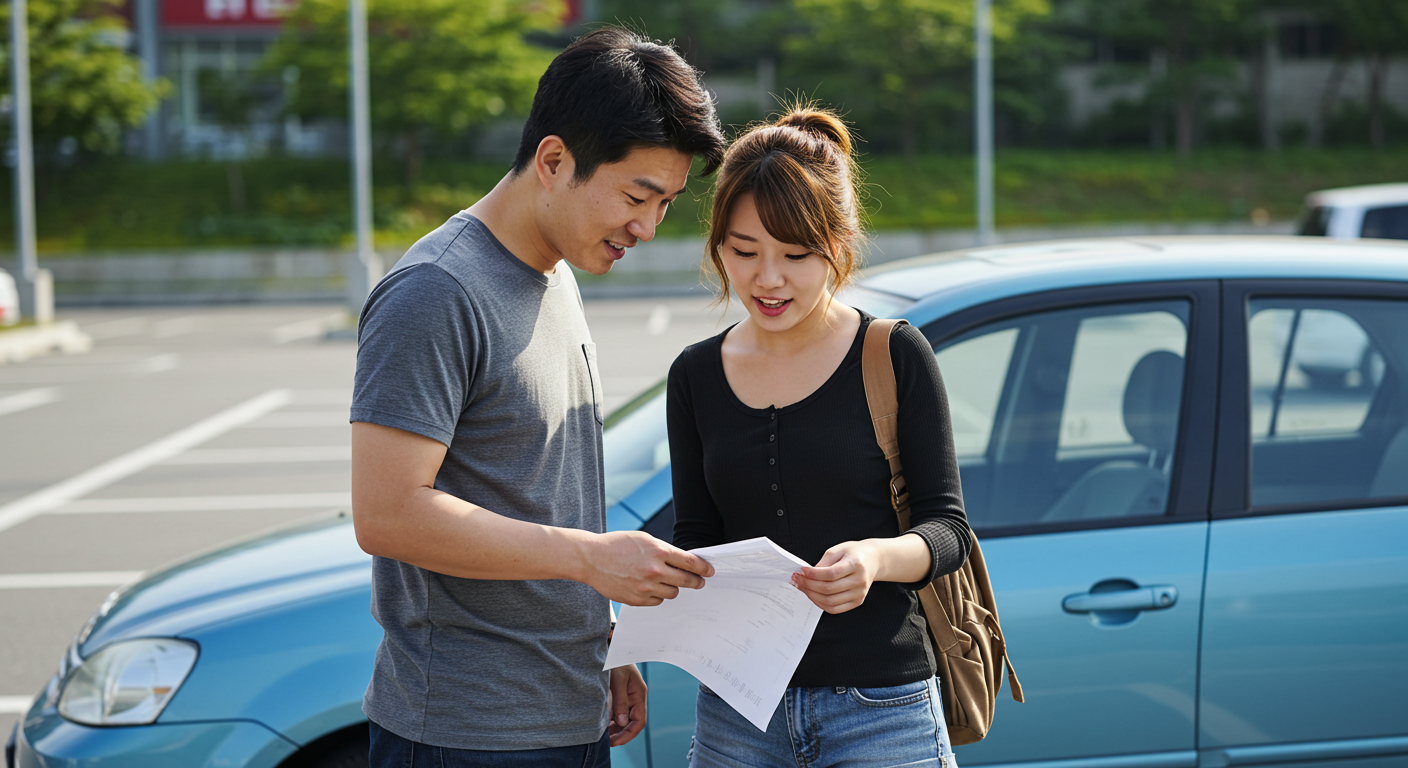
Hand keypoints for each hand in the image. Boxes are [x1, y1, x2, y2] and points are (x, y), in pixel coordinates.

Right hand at [584, 531, 714, 605]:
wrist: (591, 558)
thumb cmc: (617, 545)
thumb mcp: (644, 539)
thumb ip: (664, 550)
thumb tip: (684, 562)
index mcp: (658, 551)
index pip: (690, 563)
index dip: (703, 568)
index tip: (710, 571)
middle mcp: (654, 570)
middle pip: (686, 581)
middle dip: (696, 581)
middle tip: (699, 582)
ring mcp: (645, 587)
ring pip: (673, 593)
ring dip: (673, 587)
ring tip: (664, 580)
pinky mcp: (636, 599)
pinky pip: (657, 601)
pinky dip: (657, 594)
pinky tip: (649, 586)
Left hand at [607, 664, 647, 745]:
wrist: (611, 648)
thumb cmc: (616, 660)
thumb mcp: (618, 680)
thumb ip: (620, 701)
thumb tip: (622, 722)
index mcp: (639, 695)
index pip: (639, 721)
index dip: (628, 734)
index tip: (616, 742)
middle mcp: (635, 698)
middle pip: (631, 723)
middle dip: (621, 734)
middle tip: (607, 743)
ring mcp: (627, 698)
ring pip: (623, 720)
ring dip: (615, 729)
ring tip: (603, 737)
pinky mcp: (618, 696)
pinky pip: (616, 713)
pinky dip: (610, 721)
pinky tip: (602, 726)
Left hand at [792, 541, 879, 613]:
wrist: (873, 560)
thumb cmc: (854, 553)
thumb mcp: (838, 550)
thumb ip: (823, 563)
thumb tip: (808, 575)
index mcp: (855, 564)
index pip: (830, 574)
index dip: (813, 574)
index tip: (801, 571)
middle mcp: (859, 581)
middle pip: (828, 589)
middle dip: (808, 585)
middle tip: (797, 579)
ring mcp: (859, 594)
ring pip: (830, 601)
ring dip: (812, 596)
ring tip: (802, 587)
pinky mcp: (857, 601)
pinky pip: (835, 609)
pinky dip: (821, 604)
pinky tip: (813, 595)